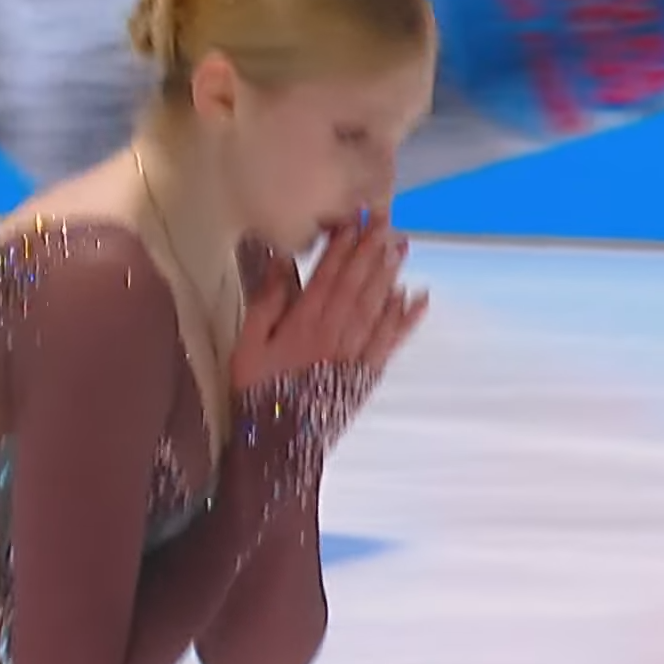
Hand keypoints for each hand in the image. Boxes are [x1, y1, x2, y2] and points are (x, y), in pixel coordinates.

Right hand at [231, 218, 423, 390]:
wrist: (277, 442)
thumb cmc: (256, 390)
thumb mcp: (247, 344)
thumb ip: (267, 302)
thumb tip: (281, 261)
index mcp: (303, 324)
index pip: (327, 276)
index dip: (343, 247)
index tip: (355, 221)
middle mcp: (333, 334)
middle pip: (356, 285)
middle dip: (371, 251)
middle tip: (386, 222)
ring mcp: (353, 354)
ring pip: (376, 307)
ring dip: (389, 275)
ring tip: (401, 247)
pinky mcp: (366, 373)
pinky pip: (389, 341)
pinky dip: (404, 319)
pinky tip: (416, 298)